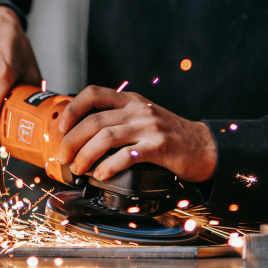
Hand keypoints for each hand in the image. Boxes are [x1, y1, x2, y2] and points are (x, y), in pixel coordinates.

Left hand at [56, 86, 216, 181]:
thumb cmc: (170, 136)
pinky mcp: (159, 147)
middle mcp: (138, 110)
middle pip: (93, 121)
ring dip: (85, 156)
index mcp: (132, 100)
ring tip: (78, 169)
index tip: (62, 128)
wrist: (205, 147)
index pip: (93, 93)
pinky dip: (108, 167)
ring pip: (105, 137)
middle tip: (63, 157)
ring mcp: (149, 127)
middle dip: (71, 141)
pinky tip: (101, 175)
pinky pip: (126, 156)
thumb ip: (119, 118)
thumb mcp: (143, 117)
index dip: (72, 109)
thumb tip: (82, 134)